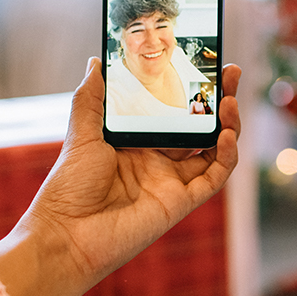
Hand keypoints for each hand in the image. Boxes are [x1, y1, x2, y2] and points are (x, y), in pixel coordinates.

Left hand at [0, 57, 240, 295]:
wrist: (66, 234)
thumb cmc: (69, 188)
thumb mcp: (81, 134)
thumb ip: (92, 98)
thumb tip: (96, 61)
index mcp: (138, 143)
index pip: (175, 111)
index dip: (192, 90)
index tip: (204, 64)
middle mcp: (159, 161)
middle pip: (200, 127)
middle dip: (219, 100)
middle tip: (230, 72)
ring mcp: (172, 181)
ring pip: (214, 150)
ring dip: (228, 124)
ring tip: (230, 100)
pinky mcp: (181, 202)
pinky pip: (213, 177)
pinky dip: (226, 156)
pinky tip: (227, 134)